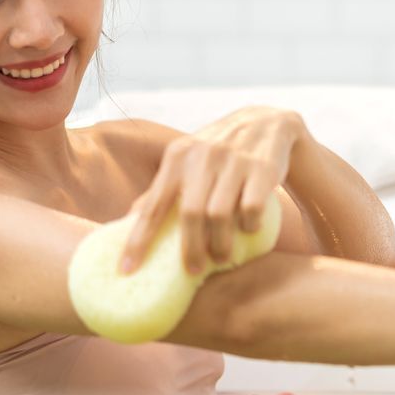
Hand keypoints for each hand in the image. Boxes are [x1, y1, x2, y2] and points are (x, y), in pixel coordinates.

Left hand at [118, 106, 305, 275]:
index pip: (153, 205)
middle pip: (190, 214)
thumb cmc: (219, 151)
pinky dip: (249, 226)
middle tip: (193, 270)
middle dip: (190, 249)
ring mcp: (234, 160)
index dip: (139, 240)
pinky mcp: (263, 168)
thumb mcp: (188, 160)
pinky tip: (249, 230)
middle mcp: (203, 155)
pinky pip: (252, 208)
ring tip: (222, 257)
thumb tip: (128, 220)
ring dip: (221, 243)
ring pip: (220, 214)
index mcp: (178, 156)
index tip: (128, 270)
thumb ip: (163, 188)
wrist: (266, 123)